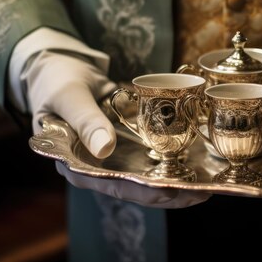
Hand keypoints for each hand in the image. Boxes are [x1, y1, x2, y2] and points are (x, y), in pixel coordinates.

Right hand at [25, 51, 210, 207]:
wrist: (61, 68)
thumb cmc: (56, 81)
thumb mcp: (68, 96)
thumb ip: (85, 120)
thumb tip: (105, 149)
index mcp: (75, 163)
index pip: (111, 184)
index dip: (142, 191)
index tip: (170, 192)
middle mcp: (96, 168)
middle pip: (134, 189)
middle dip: (168, 193)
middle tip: (199, 193)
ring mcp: (112, 159)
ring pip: (145, 179)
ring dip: (174, 183)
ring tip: (205, 187)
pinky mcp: (126, 147)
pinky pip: (149, 159)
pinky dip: (171, 162)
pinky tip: (196, 166)